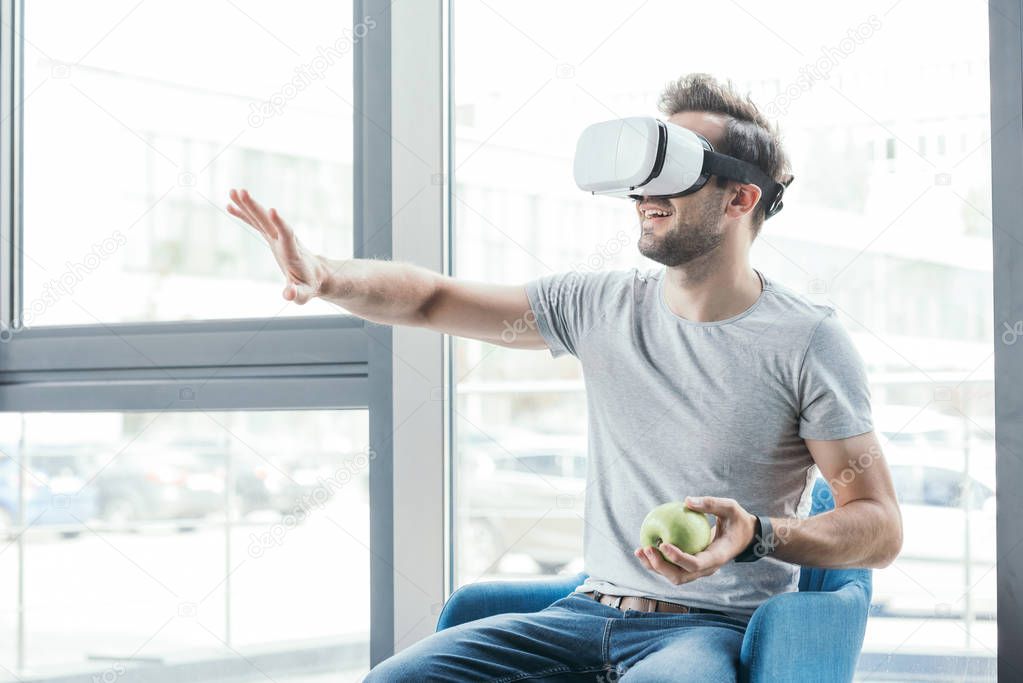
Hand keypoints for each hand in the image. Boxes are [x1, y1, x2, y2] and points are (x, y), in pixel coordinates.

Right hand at [227, 188, 327, 303]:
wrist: (316, 274)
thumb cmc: (309, 285)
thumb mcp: (305, 294)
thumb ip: (298, 294)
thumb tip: (288, 295)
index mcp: (293, 252)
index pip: (286, 234)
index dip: (280, 223)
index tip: (272, 209)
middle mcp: (285, 240)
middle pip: (269, 221)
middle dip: (256, 207)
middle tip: (242, 191)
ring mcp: (277, 237)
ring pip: (261, 218)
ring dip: (248, 205)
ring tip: (233, 191)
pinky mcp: (271, 237)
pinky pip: (256, 223)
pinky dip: (244, 215)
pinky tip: (230, 205)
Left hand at [634, 496, 756, 585]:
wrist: (744, 536)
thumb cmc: (737, 520)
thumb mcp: (730, 507)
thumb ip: (710, 504)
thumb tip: (686, 500)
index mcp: (717, 557)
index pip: (695, 564)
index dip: (677, 557)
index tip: (662, 543)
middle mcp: (707, 569)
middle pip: (680, 577)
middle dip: (660, 567)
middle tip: (646, 548)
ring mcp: (698, 571)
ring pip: (673, 576)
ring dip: (654, 567)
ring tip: (639, 550)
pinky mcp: (691, 567)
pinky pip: (672, 567)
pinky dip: (657, 561)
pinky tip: (645, 547)